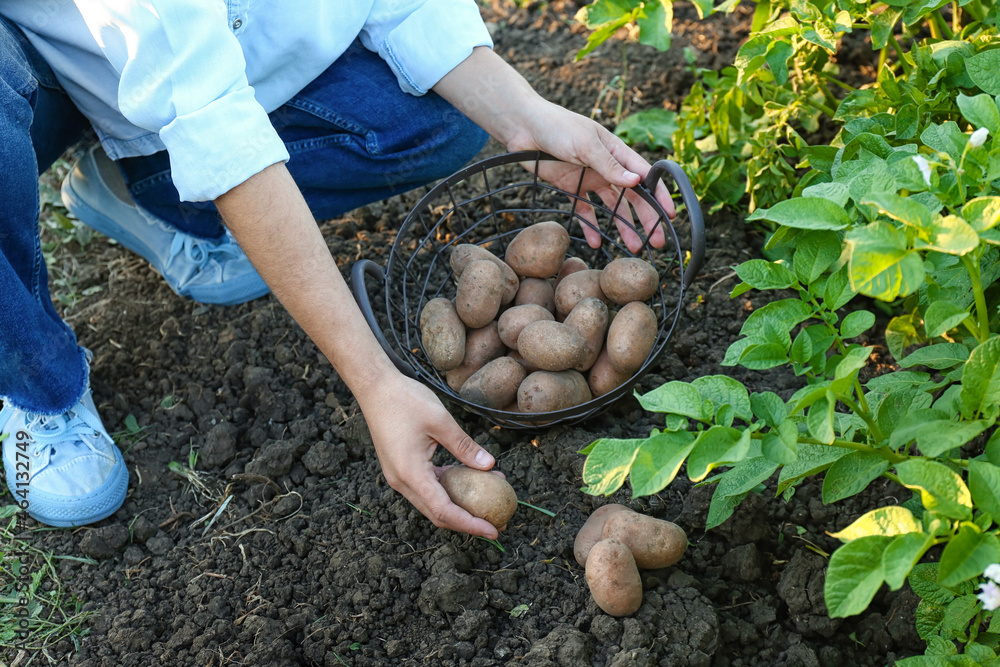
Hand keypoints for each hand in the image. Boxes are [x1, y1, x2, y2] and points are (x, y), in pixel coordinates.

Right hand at [359, 372, 500, 538]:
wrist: (374, 387)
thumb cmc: (405, 400)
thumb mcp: (441, 421)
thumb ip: (465, 446)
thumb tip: (490, 465)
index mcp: (410, 473)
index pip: (444, 511)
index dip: (470, 524)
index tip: (493, 531)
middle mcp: (401, 482)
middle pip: (437, 514)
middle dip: (467, 522)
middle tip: (496, 523)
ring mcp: (399, 476)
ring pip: (432, 503)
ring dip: (459, 505)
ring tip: (488, 499)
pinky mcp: (400, 468)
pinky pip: (427, 488)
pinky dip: (448, 490)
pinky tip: (469, 479)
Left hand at [433, 48, 675, 252]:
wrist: (523, 127)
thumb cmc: (557, 127)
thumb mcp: (586, 144)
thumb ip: (610, 165)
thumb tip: (638, 182)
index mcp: (616, 151)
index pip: (644, 175)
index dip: (658, 195)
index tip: (669, 215)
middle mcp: (606, 167)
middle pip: (632, 196)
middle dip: (646, 218)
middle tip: (658, 241)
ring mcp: (589, 179)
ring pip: (612, 207)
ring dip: (624, 227)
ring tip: (634, 247)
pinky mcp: (571, 189)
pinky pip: (585, 211)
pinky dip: (591, 227)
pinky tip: (598, 243)